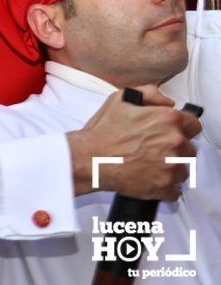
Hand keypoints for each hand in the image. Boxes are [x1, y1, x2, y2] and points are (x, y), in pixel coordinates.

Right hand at [67, 85, 200, 200]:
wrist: (89, 158)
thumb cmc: (103, 132)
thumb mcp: (120, 99)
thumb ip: (149, 93)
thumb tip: (167, 101)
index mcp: (168, 119)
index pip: (194, 125)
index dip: (183, 129)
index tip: (173, 133)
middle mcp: (174, 141)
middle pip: (189, 149)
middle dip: (175, 150)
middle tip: (154, 150)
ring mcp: (171, 165)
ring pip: (183, 170)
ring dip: (170, 169)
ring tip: (149, 166)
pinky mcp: (164, 186)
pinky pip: (175, 191)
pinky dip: (164, 188)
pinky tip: (149, 179)